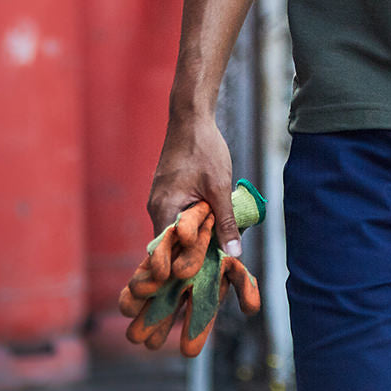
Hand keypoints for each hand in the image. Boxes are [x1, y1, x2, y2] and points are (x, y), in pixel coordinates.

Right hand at [147, 114, 242, 257]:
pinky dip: (192, 222)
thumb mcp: (220, 187)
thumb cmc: (204, 149)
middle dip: (193, 252)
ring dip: (195, 236)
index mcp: (163, 209)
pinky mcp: (166, 192)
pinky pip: (177, 216)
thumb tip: (235, 252)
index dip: (186, 264)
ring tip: (217, 243)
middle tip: (217, 261)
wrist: (191, 118)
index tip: (206, 272)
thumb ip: (226, 222)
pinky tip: (211, 222)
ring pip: (176, 229)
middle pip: (172, 243)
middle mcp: (155, 207)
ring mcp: (159, 199)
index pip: (168, 252)